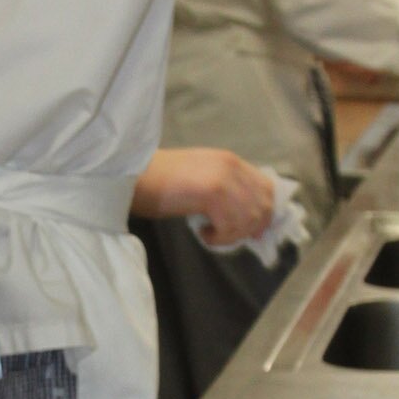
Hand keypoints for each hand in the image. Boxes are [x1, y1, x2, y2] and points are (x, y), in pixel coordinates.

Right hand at [129, 147, 276, 248]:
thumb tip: (247, 217)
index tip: (252, 229)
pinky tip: (203, 234)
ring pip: (249, 218)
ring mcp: (223, 178)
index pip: (267, 187)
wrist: (130, 173)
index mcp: (230, 160)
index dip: (265, 212)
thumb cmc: (158, 180)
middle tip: (229, 235)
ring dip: (233, 234)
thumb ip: (224, 188)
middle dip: (251, 227)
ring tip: (211, 234)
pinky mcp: (212, 193)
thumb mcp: (199, 176)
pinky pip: (230, 226)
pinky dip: (219, 238)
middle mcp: (231, 166)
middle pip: (265, 205)